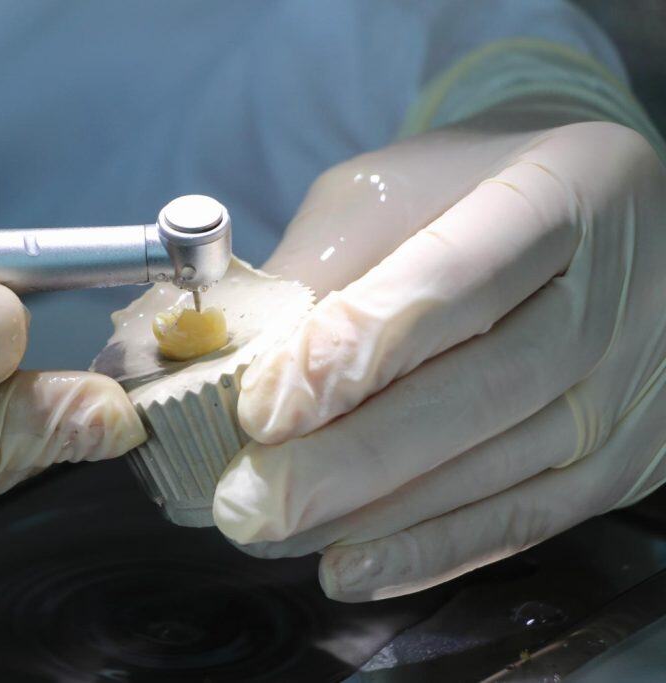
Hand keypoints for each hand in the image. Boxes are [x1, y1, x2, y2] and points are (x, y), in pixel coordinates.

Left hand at [213, 113, 665, 599]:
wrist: (601, 216)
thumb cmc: (471, 190)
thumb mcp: (393, 189)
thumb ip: (324, 267)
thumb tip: (238, 369)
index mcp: (563, 188)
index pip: (453, 280)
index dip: (353, 353)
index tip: (261, 411)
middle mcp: (617, 291)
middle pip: (481, 390)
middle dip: (351, 459)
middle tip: (247, 501)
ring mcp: (630, 384)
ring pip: (498, 468)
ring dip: (374, 515)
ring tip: (274, 531)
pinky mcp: (624, 456)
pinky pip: (526, 519)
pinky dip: (431, 550)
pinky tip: (351, 566)